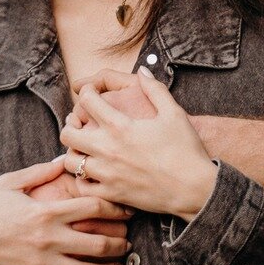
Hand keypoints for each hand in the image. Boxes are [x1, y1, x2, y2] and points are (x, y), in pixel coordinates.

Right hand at [0, 158, 131, 264]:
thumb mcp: (11, 183)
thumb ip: (40, 172)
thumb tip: (64, 160)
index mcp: (47, 212)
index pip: (94, 207)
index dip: (117, 208)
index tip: (127, 212)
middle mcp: (49, 239)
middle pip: (98, 243)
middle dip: (119, 245)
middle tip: (127, 244)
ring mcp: (42, 264)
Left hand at [59, 68, 218, 220]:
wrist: (195, 188)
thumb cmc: (186, 150)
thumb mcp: (174, 113)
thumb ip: (155, 89)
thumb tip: (142, 70)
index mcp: (120, 126)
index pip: (87, 101)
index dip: (87, 92)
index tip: (92, 94)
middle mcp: (108, 149)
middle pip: (68, 133)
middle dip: (71, 124)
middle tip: (81, 123)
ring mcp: (107, 174)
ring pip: (71, 161)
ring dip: (74, 152)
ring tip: (85, 149)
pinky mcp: (111, 194)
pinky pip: (81, 186)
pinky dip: (81, 179)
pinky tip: (92, 173)